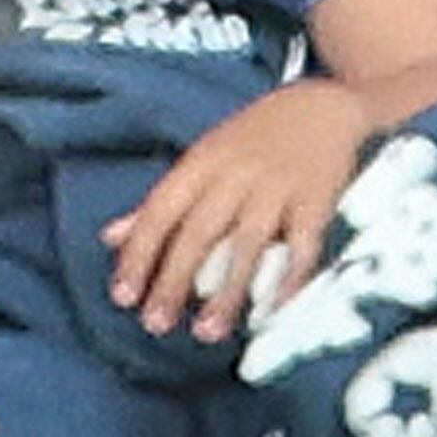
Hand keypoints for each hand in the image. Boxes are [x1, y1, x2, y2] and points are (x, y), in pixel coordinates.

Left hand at [102, 83, 375, 342]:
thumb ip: (162, 202)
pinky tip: (268, 313)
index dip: (140, 253)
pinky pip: (302, 246)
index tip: (122, 297)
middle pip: (199, 230)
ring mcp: (279, 186)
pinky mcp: (318, 199)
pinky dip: (287, 281)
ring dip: (226, 292)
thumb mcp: (204, 159)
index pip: (162, 209)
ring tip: (206, 334)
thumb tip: (110, 238)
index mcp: (203, 161)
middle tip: (156, 325)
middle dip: (174, 280)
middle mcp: (238, 172)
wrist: (326, 103)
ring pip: (247, 244)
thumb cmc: (256, 138)